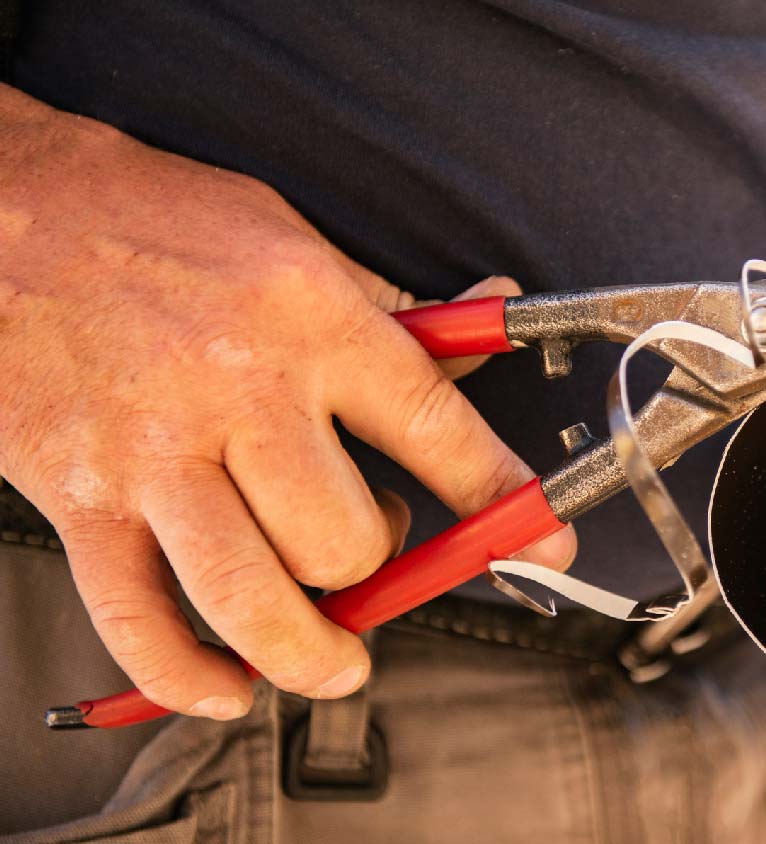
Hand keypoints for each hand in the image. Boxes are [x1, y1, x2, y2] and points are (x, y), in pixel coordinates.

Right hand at [0, 89, 575, 718]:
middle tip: (374, 549)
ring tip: (332, 657)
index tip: (541, 543)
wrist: (7, 210)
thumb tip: (493, 315)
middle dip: (377, 568)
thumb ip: (397, 307)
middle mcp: (240, 392)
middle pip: (342, 538)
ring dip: (306, 654)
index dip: (501, 499)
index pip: (435, 429)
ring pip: (250, 598)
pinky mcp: (80, 498)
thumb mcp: (298, 241)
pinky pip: (137, 621)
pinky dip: (185, 678)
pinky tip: (223, 683)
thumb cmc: (158, 223)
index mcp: (312, 321)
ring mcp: (155, 453)